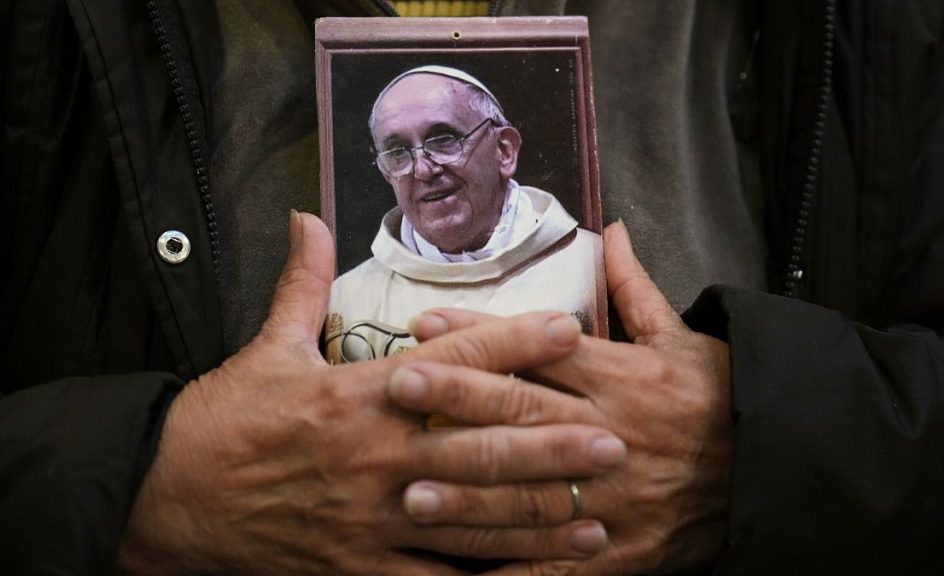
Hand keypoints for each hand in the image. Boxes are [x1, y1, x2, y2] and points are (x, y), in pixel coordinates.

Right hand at [117, 212, 625, 575]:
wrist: (167, 497)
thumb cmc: (223, 420)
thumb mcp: (264, 346)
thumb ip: (300, 282)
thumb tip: (306, 218)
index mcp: (355, 396)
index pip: (450, 363)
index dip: (512, 343)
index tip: (567, 330)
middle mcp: (371, 458)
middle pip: (475, 450)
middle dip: (549, 447)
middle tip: (613, 442)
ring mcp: (368, 520)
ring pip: (467, 524)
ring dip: (536, 522)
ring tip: (595, 520)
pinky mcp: (356, 570)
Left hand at [393, 221, 732, 574]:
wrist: (773, 469)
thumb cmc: (718, 397)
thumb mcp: (682, 337)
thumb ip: (635, 287)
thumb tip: (610, 229)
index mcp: (622, 378)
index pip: (539, 352)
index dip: (481, 336)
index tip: (426, 324)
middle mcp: (610, 434)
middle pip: (525, 413)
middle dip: (458, 398)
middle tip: (398, 385)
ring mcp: (614, 496)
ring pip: (533, 493)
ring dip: (470, 493)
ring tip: (412, 489)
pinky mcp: (623, 549)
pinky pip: (562, 564)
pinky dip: (515, 572)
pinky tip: (467, 575)